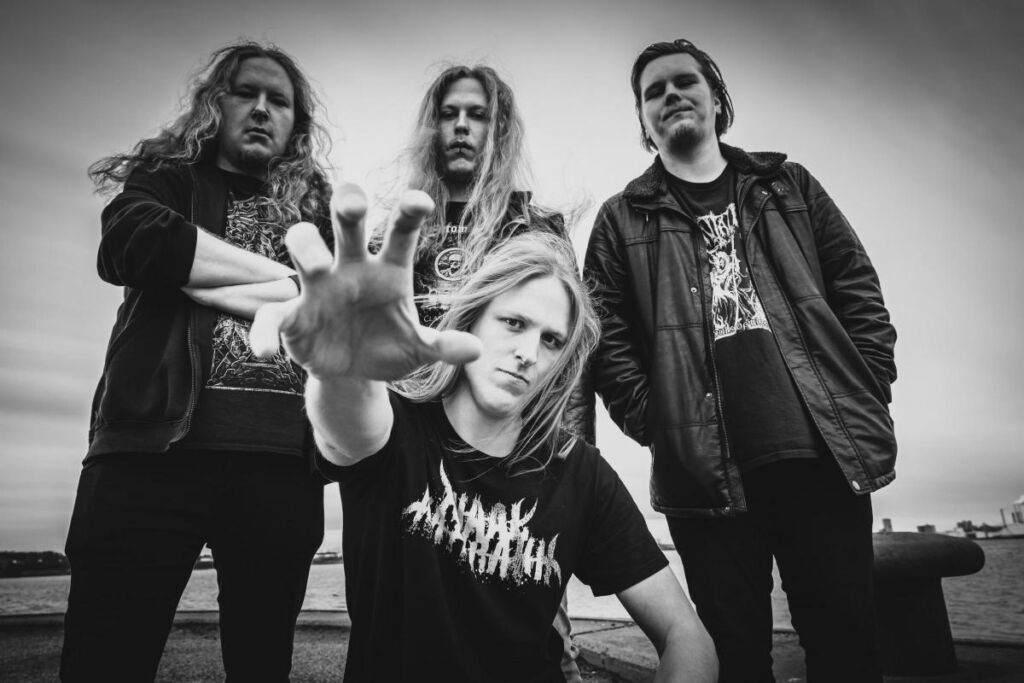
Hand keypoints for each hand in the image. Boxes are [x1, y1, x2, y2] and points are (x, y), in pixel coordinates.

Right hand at [249, 184, 480, 380]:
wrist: (354, 373)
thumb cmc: (389, 346)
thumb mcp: (418, 350)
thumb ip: (442, 347)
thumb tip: (475, 350)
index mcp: (388, 270)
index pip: (400, 232)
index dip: (408, 212)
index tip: (421, 201)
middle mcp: (352, 267)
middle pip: (348, 224)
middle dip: (349, 206)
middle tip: (354, 204)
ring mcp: (318, 287)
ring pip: (304, 246)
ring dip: (306, 247)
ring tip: (316, 264)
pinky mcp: (292, 315)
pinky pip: (271, 315)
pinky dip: (263, 331)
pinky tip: (264, 353)